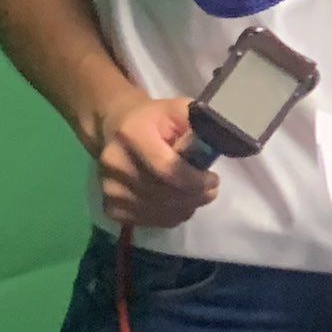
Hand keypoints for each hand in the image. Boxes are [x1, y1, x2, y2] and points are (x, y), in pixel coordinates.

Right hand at [92, 94, 219, 228]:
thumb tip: (221, 143)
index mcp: (132, 135)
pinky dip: (170, 216)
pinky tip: (178, 203)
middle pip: (164, 194)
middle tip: (211, 190)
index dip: (195, 180)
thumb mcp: (178, 110)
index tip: (213, 179)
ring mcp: (110, 188)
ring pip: (160, 211)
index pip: (167, 168)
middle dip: (196, 195)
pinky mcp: (110, 207)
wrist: (115, 130)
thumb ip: (199, 124)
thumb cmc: (154, 120)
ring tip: (197, 195)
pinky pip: (150, 222)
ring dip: (186, 207)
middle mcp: (116, 163)